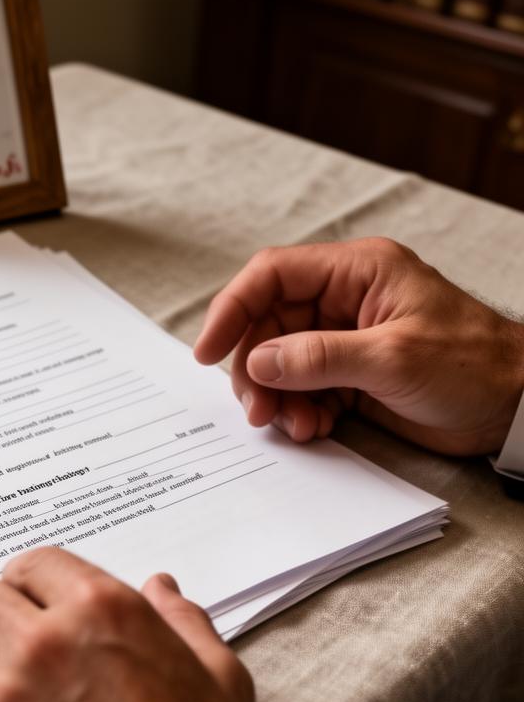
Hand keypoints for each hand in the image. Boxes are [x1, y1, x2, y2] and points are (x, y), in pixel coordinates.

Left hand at [0, 548, 262, 701]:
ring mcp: (6, 694)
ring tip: (10, 697)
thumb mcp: (219, 674)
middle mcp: (45, 640)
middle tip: (20, 649)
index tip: (33, 602)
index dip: (32, 583)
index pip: (32, 563)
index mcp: (102, 608)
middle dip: (1, 619)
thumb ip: (182, 620)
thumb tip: (159, 586)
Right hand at [193, 237, 523, 455]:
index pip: (272, 276)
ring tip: (293, 425)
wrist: (515, 408)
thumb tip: (258, 361)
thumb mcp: (392, 358)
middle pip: (267, 326)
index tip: (208, 350)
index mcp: (356, 273)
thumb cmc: (473, 365)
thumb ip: (319, 357)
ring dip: (275, 397)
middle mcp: (343, 301)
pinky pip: (300, 390)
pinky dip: (297, 412)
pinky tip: (312, 429)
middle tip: (257, 409)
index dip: (233, 309)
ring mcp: (342, 340)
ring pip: (278, 363)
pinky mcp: (347, 376)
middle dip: (255, 369)